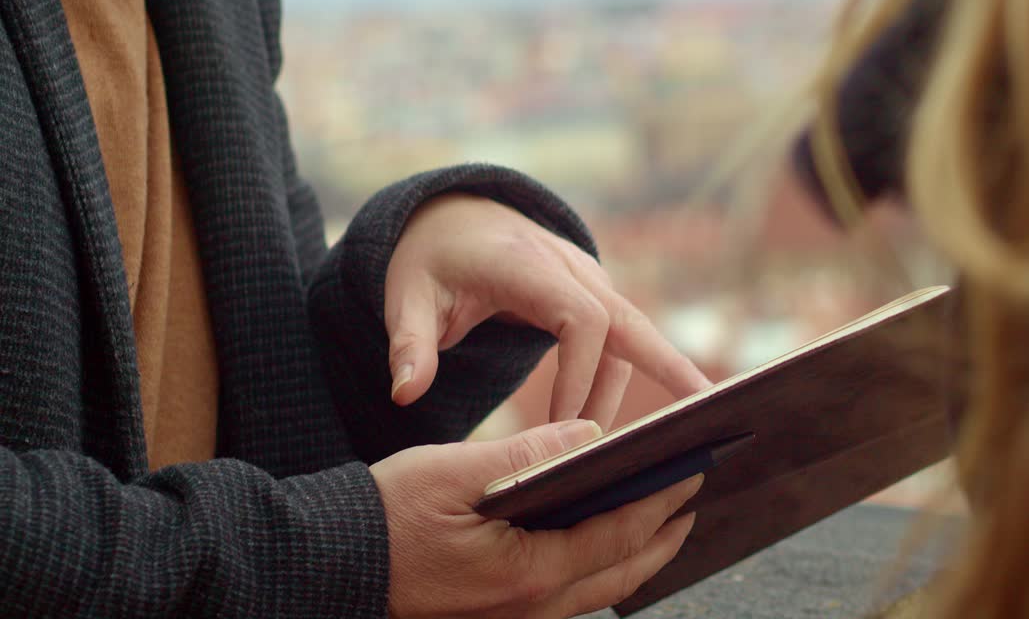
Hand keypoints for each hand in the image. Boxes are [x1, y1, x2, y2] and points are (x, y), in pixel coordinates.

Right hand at [370, 419, 701, 618]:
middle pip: (621, 572)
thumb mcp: (452, 472)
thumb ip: (526, 455)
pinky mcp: (497, 614)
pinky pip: (567, 594)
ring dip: (634, 553)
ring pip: (598, 588)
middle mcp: (531, 606)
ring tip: (657, 516)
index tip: (693, 470)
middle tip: (691, 497)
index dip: (662, 501)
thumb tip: (590, 435)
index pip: (619, 534)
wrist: (327, 566)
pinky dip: (596, 565)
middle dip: (663, 535)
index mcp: (528, 571)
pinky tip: (596, 538)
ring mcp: (515, 617)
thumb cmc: (384, 515)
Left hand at [384, 193, 711, 426]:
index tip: (566, 431)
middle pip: (630, 319)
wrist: (454, 218)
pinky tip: (638, 419)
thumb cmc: (430, 262)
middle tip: (700, 414)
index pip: (580, 319)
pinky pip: (621, 334)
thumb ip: (408, 345)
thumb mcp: (406, 298)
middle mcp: (568, 266)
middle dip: (666, 367)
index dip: (582, 375)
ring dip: (635, 386)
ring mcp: (586, 276)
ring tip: (635, 448)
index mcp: (526, 265)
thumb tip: (405, 395)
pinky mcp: (592, 292)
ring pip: (631, 332)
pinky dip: (633, 371)